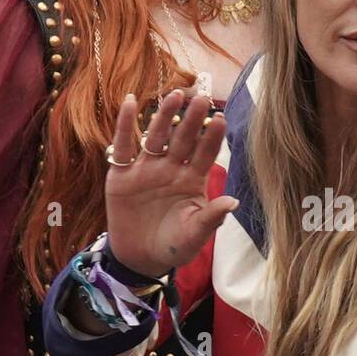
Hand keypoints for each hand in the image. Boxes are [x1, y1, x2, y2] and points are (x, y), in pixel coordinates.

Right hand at [104, 90, 236, 277]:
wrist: (140, 259)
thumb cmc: (173, 246)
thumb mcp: (194, 235)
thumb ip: (211, 218)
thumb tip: (234, 202)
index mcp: (192, 180)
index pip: (205, 154)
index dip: (212, 138)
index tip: (221, 119)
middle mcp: (171, 169)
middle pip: (182, 139)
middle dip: (191, 120)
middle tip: (201, 99)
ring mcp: (146, 169)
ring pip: (156, 137)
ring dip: (164, 117)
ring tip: (173, 96)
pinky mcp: (122, 174)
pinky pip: (123, 146)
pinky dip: (125, 125)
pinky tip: (129, 103)